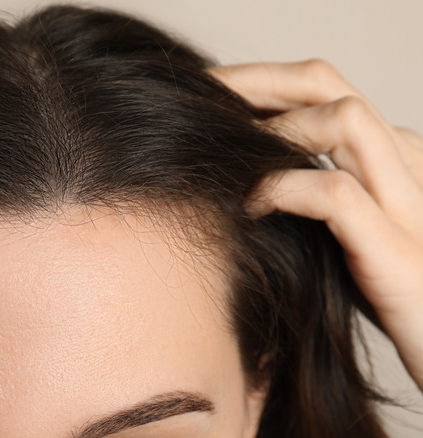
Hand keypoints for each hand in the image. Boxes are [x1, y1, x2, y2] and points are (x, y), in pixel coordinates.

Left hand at [210, 60, 422, 390]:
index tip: (208, 91)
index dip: (260, 79)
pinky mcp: (400, 252)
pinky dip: (282, 189)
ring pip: (345, 120)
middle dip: (253, 84)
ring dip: (273, 130)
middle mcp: (404, 166)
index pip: (320, 86)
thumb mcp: (348, 231)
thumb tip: (246, 175)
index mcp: (390, 157)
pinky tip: (249, 205)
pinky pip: (336, 194)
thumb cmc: (391, 296)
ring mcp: (408, 205)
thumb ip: (316, 195)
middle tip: (202, 100)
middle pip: (325, 84)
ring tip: (230, 154)